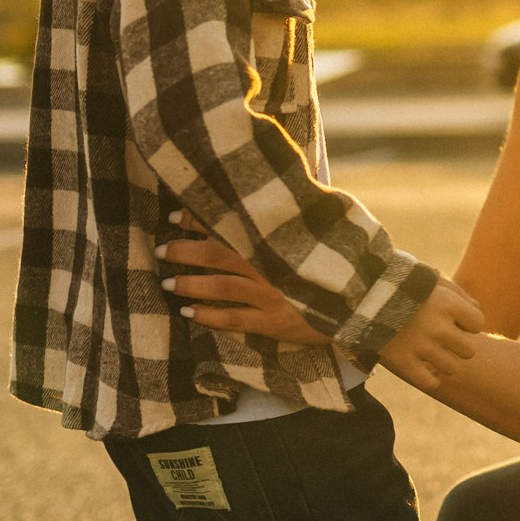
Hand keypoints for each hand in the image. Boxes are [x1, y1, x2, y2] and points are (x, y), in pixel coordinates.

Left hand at [157, 213, 334, 345]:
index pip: (230, 225)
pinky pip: (236, 319)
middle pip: (219, 254)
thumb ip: (287, 222)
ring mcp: (271, 295)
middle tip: (160, 251)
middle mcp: (270, 266)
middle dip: (186, 252)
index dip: (200, 220)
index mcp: (276, 242)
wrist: (359, 306)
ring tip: (168, 285)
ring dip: (192, 285)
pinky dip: (210, 317)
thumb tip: (264, 198)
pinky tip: (190, 315)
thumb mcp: (314, 239)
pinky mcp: (274, 322)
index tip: (175, 216)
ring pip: (223, 287)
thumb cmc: (331, 269)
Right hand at [374, 279, 484, 393]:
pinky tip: (421, 368)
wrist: (359, 292)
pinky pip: (429, 382)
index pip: (478, 323)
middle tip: (441, 339)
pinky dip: (428, 378)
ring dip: (442, 362)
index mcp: (447, 304)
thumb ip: (456, 292)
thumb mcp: (429, 278)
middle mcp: (437, 326)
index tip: (453, 320)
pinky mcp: (402, 361)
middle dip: (457, 345)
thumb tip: (477, 310)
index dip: (467, 323)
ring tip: (429, 352)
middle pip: (469, 350)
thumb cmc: (399, 282)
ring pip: (451, 368)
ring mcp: (420, 346)